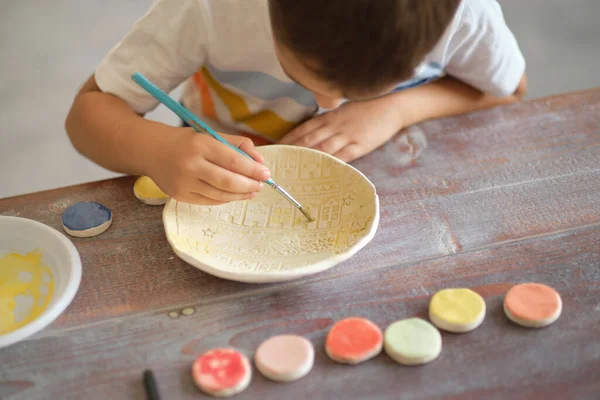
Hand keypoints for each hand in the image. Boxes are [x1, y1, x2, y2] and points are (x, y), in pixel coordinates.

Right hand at [147, 127, 270, 204]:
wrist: (151, 150)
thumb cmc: (186, 142)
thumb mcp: (210, 135)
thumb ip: (238, 145)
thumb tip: (260, 162)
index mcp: (201, 144)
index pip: (234, 160)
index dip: (253, 169)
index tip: (266, 173)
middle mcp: (191, 164)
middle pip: (228, 181)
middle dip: (249, 185)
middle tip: (261, 185)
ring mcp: (184, 182)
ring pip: (220, 194)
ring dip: (240, 195)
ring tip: (251, 191)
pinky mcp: (180, 196)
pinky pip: (209, 201)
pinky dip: (225, 199)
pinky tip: (234, 194)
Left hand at [279, 96, 403, 161]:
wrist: (391, 105)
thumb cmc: (366, 109)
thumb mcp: (342, 111)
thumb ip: (327, 122)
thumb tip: (310, 133)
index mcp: (328, 117)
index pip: (303, 129)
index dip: (288, 139)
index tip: (275, 149)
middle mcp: (334, 126)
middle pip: (308, 140)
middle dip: (291, 151)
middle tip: (278, 162)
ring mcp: (347, 136)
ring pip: (322, 148)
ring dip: (307, 159)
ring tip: (293, 170)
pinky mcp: (360, 145)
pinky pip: (343, 156)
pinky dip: (331, 163)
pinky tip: (321, 171)